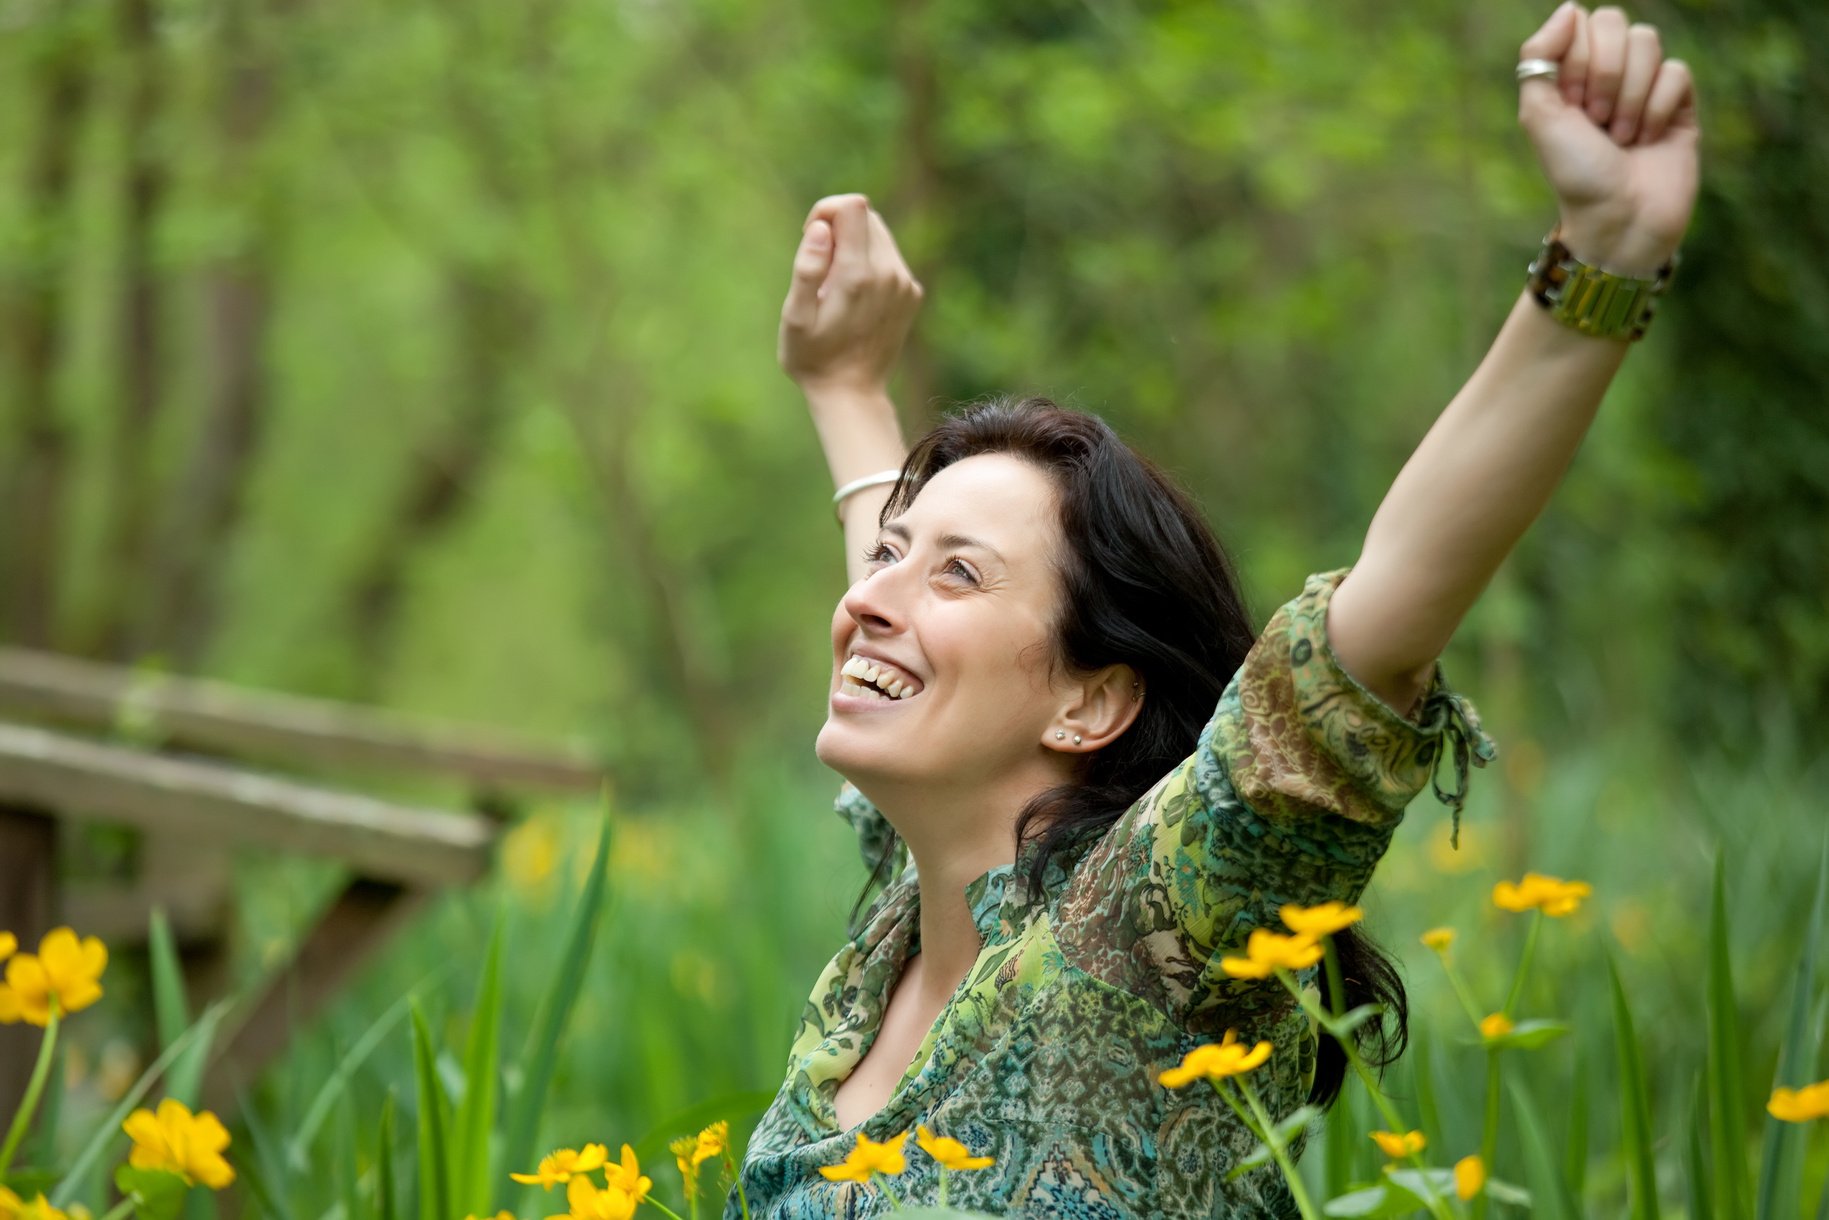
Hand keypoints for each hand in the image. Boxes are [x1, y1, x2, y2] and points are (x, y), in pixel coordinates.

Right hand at [778, 194, 924, 397]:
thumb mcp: (794, 317)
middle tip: (820, 268)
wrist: (851, 394)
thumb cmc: (813, 358)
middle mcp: (889, 274)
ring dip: (854, 246)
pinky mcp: (912, 293)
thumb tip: (820, 228)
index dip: (825, 212)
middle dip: (838, 228)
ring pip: (879, 234)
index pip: (852, 205)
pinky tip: (855, 297)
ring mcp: (905, 284)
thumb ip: (806, 268)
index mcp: (858, 275)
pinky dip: (870, 264)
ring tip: (836, 285)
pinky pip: (889, 258)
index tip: (810, 240)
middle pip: (866, 215)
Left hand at [1518, 4, 1699, 274]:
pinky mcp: (1680, 103)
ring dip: (1630, 95)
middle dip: (1604, 73)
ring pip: (1649, 41)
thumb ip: (1539, 58)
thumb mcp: (1540, 116)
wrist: (1620, 219)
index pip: (1581, 23)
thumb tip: (1569, 7)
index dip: (1576, 61)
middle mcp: (1607, 75)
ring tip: (1622, 137)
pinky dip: (1658, 108)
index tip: (1571, 106)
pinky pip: (1677, 72)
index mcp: (1569, 75)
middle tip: (1596, 120)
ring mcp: (1646, 86)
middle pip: (1617, 22)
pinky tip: (1649, 140)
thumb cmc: (1576, 174)